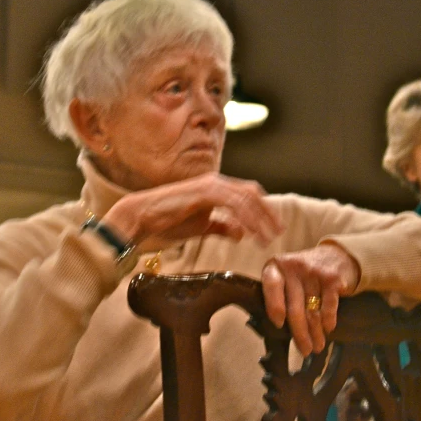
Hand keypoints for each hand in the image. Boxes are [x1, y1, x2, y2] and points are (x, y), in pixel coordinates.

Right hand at [100, 172, 284, 251]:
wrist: (142, 218)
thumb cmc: (168, 222)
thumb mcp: (201, 227)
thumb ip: (221, 227)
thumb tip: (241, 234)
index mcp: (217, 188)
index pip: (248, 196)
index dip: (264, 210)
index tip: (275, 229)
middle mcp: (216, 182)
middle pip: (252, 193)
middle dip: (268, 213)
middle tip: (279, 232)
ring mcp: (210, 184)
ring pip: (245, 198)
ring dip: (259, 219)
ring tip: (267, 238)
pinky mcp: (203, 192)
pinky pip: (232, 203)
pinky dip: (245, 218)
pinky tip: (250, 233)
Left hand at [261, 244, 359, 356]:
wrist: (336, 255)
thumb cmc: (304, 274)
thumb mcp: (287, 276)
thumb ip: (280, 294)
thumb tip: (278, 330)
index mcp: (276, 266)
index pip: (271, 286)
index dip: (274, 306)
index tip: (279, 324)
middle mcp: (294, 267)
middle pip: (294, 306)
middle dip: (300, 332)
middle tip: (304, 350)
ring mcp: (314, 272)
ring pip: (312, 310)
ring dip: (315, 332)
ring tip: (317, 347)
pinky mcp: (332, 278)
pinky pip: (329, 305)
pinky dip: (328, 320)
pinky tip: (328, 329)